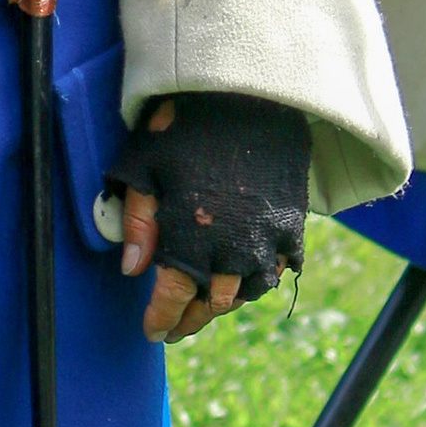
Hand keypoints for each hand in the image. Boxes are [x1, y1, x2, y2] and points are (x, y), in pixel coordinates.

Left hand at [114, 92, 308, 345]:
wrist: (251, 95)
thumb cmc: (185, 126)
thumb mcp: (143, 166)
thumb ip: (136, 222)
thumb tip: (131, 269)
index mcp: (190, 236)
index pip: (172, 297)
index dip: (161, 319)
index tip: (152, 332)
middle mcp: (233, 248)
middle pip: (211, 303)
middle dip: (190, 319)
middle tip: (175, 327)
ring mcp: (269, 240)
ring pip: (246, 293)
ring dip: (223, 304)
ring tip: (205, 307)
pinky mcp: (294, 226)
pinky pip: (278, 271)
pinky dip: (258, 282)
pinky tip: (242, 282)